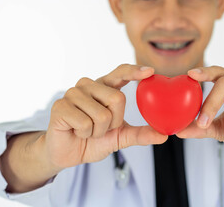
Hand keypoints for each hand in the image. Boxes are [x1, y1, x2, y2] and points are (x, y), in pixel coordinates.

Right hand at [45, 64, 167, 169]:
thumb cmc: (94, 140)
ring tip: (87, 130)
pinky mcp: (60, 106)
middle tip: (100, 128)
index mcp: (105, 87)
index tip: (150, 71)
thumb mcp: (121, 137)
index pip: (121, 72)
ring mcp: (73, 93)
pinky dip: (85, 134)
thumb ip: (140, 134)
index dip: (134, 71)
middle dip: (113, 123)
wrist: (68, 153)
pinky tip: (76, 131)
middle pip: (118, 99)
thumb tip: (163, 135)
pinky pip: (84, 123)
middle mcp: (89, 85)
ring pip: (102, 114)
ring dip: (98, 131)